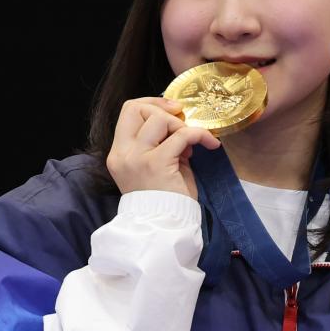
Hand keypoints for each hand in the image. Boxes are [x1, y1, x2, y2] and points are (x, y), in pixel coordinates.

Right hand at [106, 97, 220, 199]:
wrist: (165, 227)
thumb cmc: (164, 201)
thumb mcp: (155, 166)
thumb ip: (160, 143)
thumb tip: (179, 126)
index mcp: (119, 153)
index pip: (128, 111)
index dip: (151, 103)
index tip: (172, 110)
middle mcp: (123, 153)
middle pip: (137, 108)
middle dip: (163, 110)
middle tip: (182, 125)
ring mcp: (138, 158)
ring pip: (159, 119)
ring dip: (180, 126)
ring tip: (190, 144)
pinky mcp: (157, 163)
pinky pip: (182, 136)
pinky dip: (200, 135)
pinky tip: (211, 144)